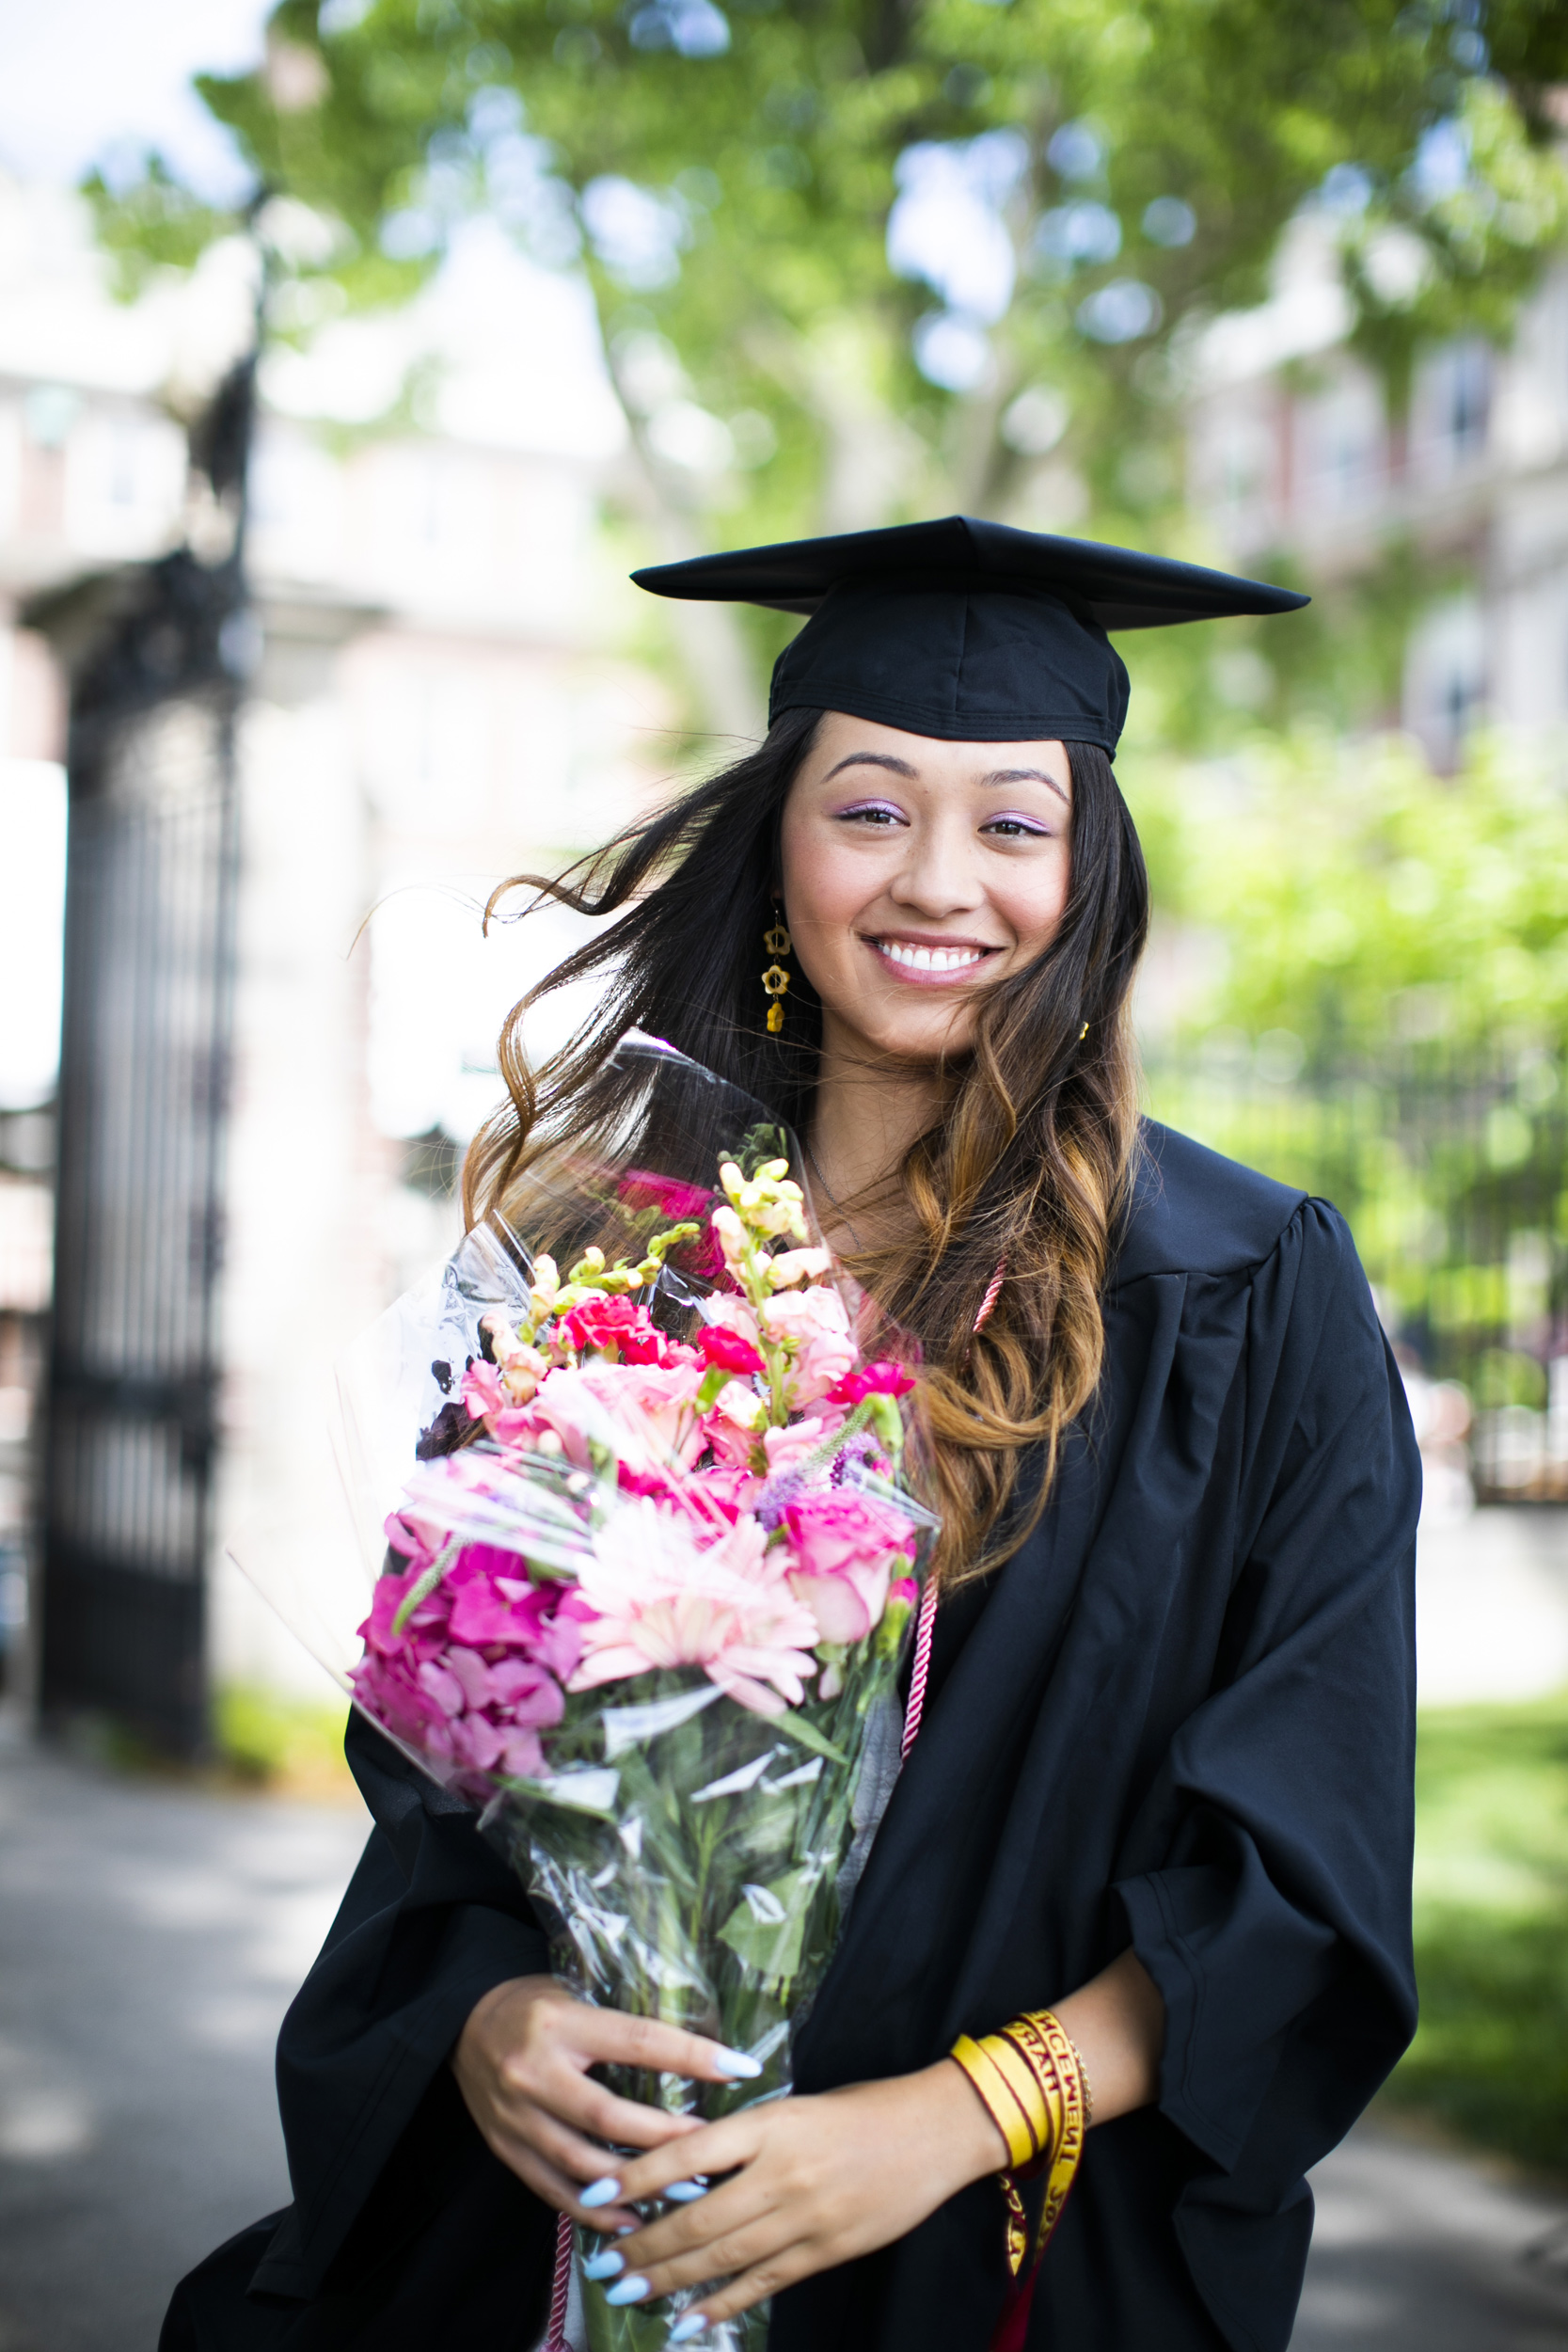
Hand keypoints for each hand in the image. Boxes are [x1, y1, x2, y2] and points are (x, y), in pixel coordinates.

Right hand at [452, 1976, 760, 2232]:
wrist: (463, 2022)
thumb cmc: (534, 2004)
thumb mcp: (577, 1993)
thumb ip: (624, 2023)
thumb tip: (697, 2049)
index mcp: (560, 2024)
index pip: (638, 2041)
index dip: (691, 2056)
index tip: (739, 2067)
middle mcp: (533, 2072)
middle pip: (608, 2117)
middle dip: (666, 2138)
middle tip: (712, 2151)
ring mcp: (515, 2116)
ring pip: (581, 2163)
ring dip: (636, 2184)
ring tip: (685, 2194)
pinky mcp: (506, 2148)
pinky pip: (553, 2189)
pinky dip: (594, 2210)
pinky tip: (631, 2220)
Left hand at [578, 2058, 1005, 2329]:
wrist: (933, 2132)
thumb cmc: (861, 2109)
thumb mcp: (795, 2107)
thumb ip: (744, 2138)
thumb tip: (682, 2170)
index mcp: (769, 2125)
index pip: (687, 2154)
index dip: (637, 2178)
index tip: (596, 2195)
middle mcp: (781, 2174)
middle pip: (698, 2220)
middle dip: (645, 2247)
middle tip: (603, 2263)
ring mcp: (805, 2219)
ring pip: (723, 2259)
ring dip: (669, 2280)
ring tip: (628, 2290)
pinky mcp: (826, 2251)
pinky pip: (762, 2285)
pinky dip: (720, 2306)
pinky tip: (687, 2322)